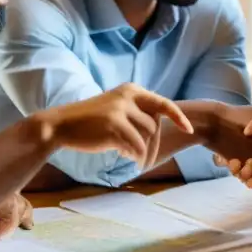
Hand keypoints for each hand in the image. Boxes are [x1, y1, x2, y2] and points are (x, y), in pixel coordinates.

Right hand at [43, 83, 191, 160]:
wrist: (61, 124)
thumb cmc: (90, 121)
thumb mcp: (116, 109)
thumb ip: (135, 114)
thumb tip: (156, 130)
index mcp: (131, 90)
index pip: (163, 104)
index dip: (179, 117)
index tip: (189, 130)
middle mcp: (128, 96)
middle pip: (155, 125)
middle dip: (153, 145)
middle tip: (144, 161)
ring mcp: (121, 109)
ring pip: (146, 136)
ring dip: (141, 152)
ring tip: (128, 156)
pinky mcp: (114, 125)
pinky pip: (135, 146)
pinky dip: (133, 154)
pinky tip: (121, 155)